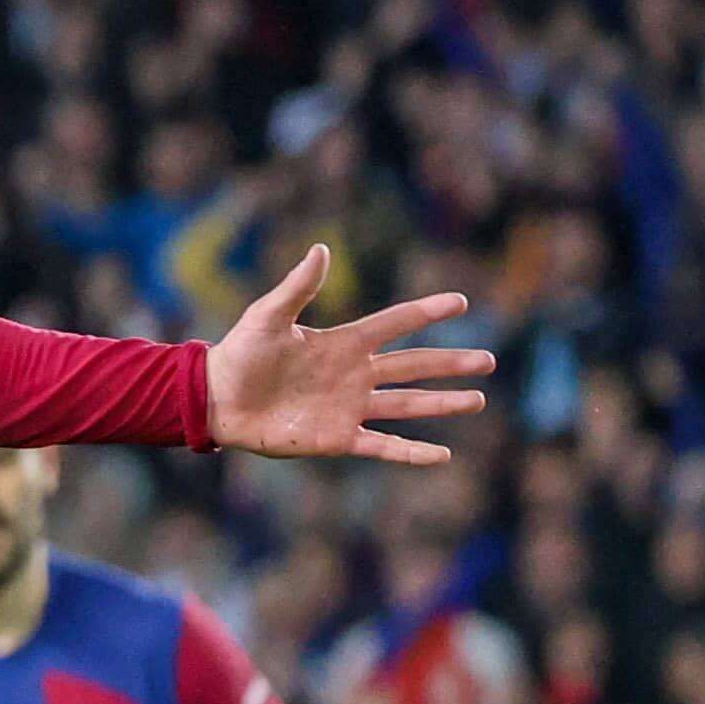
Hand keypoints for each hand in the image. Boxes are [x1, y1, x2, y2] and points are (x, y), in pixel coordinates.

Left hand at [203, 244, 496, 466]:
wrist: (215, 401)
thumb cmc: (239, 354)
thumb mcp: (268, 316)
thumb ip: (298, 287)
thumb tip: (321, 249)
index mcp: (343, 343)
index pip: (395, 324)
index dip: (426, 312)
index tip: (460, 302)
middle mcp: (354, 375)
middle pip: (414, 367)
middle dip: (451, 363)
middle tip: (489, 360)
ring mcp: (349, 408)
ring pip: (408, 405)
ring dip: (442, 403)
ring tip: (478, 399)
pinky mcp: (337, 438)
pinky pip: (383, 446)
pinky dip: (412, 452)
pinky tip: (442, 454)